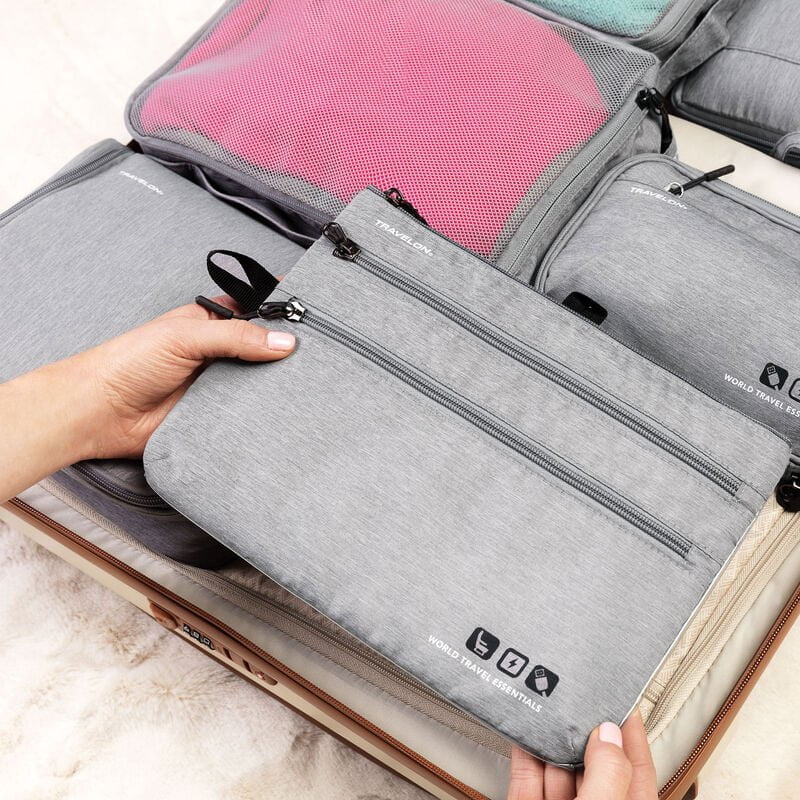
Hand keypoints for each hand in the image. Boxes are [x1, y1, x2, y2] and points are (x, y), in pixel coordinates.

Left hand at [0, 298, 294, 502]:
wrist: (99, 413)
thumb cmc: (129, 362)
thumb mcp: (186, 336)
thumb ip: (236, 336)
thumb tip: (285, 341)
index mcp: (213, 323)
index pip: (257, 311)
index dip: (284, 311)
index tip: (315, 314)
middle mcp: (220, 354)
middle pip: (265, 350)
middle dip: (288, 352)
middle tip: (322, 354)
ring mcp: (219, 386)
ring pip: (260, 384)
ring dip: (277, 386)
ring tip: (312, 384)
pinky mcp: (216, 417)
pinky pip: (247, 415)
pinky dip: (262, 416)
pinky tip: (283, 414)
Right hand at [507, 711, 656, 799]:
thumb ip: (608, 774)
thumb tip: (607, 734)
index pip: (636, 767)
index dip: (631, 730)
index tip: (621, 697)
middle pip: (593, 762)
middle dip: (584, 728)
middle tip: (578, 694)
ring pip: (558, 767)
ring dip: (552, 737)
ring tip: (549, 705)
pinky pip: (528, 775)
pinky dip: (525, 751)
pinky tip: (523, 729)